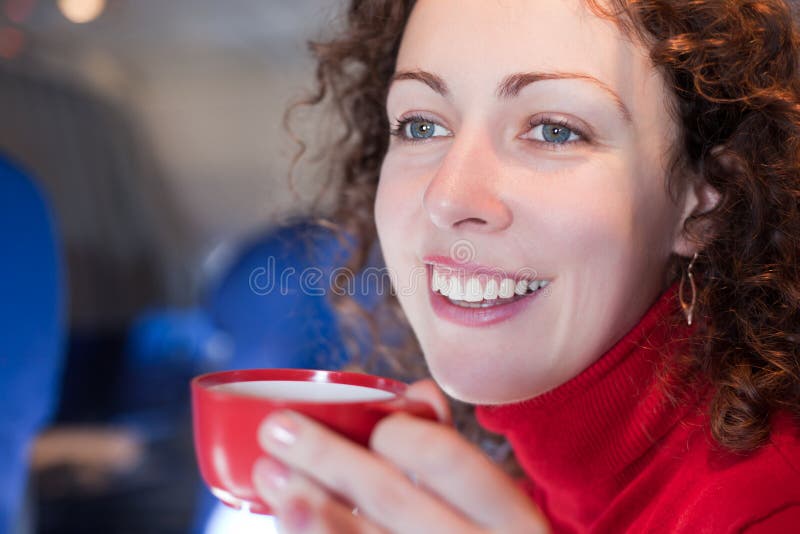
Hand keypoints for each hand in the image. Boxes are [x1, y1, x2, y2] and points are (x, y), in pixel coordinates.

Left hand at [251, 379, 549, 532]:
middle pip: (390, 495)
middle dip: (327, 457)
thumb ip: (451, 447)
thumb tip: (417, 392)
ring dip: (310, 507)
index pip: (448, 458)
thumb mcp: (488, 500)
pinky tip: (289, 516)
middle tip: (277, 428)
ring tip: (270, 474)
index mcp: (508, 516)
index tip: (369, 425)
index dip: (402, 434)